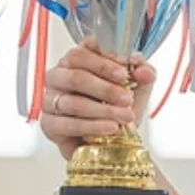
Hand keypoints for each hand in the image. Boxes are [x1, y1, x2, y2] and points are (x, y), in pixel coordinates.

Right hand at [39, 38, 156, 159]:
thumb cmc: (118, 107)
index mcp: (76, 61)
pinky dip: (93, 126)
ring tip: (125, 116)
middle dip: (106, 89)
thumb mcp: (137, 88)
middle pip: (76, 77)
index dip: (103, 62)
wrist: (112, 140)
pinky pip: (68, 125)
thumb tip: (145, 71)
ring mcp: (50, 100)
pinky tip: (111, 128)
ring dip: (103, 111)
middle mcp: (58, 77)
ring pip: (73, 102)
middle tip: (126, 99)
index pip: (82, 53)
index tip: (124, 73)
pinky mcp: (49, 124)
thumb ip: (143, 74)